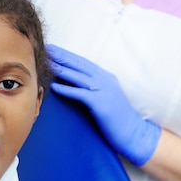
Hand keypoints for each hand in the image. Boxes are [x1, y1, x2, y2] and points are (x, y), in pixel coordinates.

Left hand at [48, 44, 160, 165]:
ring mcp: (103, 90)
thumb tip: (75, 84)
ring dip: (61, 69)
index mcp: (106, 77)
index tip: (54, 49)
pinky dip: (67, 89)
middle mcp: (104, 80)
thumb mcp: (106, 96)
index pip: (83, 62)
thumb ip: (93, 88)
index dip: (68, 55)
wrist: (133, 132)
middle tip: (47, 49)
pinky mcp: (100, 104)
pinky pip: (80, 94)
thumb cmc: (117, 118)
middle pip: (79, 65)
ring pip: (79, 76)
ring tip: (47, 63)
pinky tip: (54, 86)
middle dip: (62, 56)